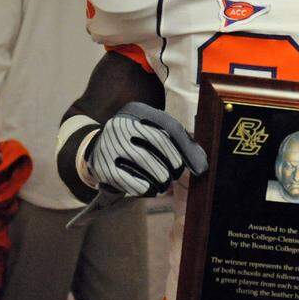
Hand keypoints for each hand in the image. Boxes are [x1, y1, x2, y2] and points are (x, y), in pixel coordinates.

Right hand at [88, 102, 207, 196]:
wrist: (96, 153)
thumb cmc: (136, 144)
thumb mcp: (153, 134)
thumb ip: (178, 142)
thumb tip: (202, 164)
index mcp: (136, 110)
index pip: (168, 127)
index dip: (185, 148)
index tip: (198, 167)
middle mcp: (121, 123)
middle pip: (158, 142)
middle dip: (173, 163)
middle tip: (175, 174)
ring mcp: (109, 144)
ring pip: (147, 163)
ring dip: (161, 178)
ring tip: (163, 183)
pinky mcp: (103, 167)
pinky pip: (133, 182)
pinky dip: (146, 188)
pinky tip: (149, 188)